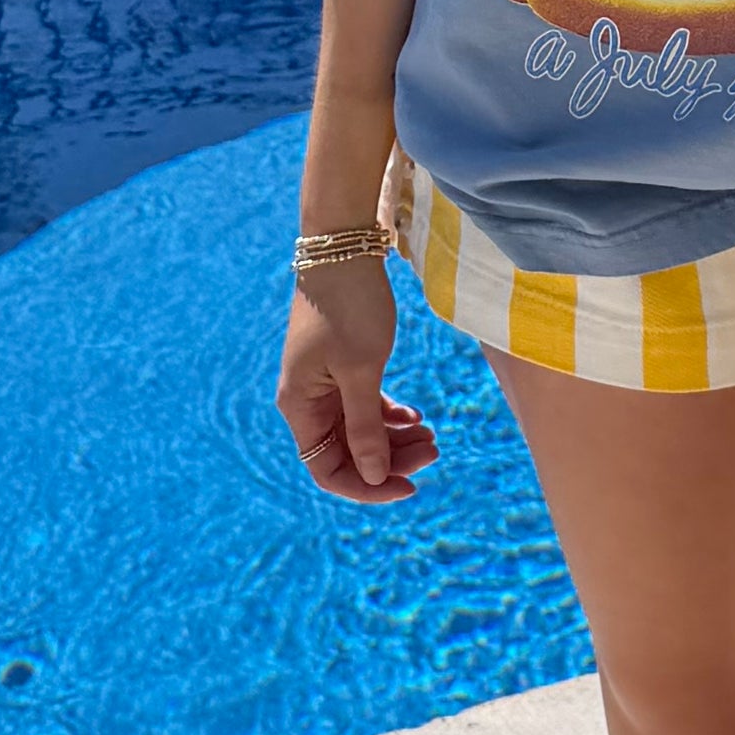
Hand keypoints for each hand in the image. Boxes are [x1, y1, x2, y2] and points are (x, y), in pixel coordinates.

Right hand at [279, 262, 440, 503]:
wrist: (344, 249)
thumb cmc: (349, 307)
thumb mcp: (362, 370)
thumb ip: (366, 427)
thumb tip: (374, 476)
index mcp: (301, 407)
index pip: (328, 470)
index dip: (368, 485)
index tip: (410, 483)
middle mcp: (307, 401)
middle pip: (348, 452)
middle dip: (390, 459)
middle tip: (434, 451)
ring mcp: (324, 384)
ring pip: (360, 430)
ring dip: (395, 439)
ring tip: (433, 435)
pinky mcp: (341, 367)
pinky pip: (365, 406)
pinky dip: (390, 415)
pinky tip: (416, 416)